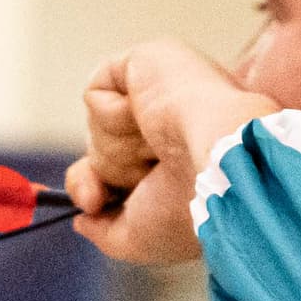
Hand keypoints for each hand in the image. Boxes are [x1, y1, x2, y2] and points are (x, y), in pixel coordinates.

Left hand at [65, 41, 273, 268]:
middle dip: (101, 174)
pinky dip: (111, 118)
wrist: (219, 172)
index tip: (92, 204)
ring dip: (118, 151)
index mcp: (185, 163)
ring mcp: (163, 92)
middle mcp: (176, 127)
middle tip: (123, 186)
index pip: (123, 171)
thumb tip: (82, 216)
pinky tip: (148, 121)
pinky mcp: (149, 60)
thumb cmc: (191, 211)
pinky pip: (96, 94)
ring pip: (99, 128)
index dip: (100, 186)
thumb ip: (106, 230)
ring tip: (160, 150)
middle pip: (103, 151)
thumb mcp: (140, 240)